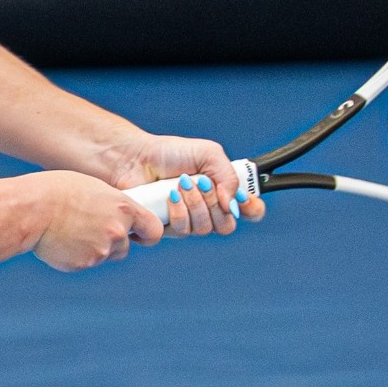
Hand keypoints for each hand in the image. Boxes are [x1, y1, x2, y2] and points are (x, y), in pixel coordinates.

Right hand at [22, 170, 163, 271]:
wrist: (34, 210)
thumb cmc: (59, 192)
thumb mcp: (95, 190)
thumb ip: (113, 207)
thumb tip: (121, 220)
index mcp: (124, 209)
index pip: (153, 229)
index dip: (147, 233)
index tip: (140, 234)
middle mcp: (117, 231)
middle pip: (126, 246)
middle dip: (113, 241)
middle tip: (92, 227)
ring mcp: (101, 251)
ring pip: (106, 255)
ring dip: (96, 247)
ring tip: (73, 230)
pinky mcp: (84, 264)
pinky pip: (87, 262)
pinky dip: (79, 254)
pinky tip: (64, 240)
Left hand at [108, 134, 266, 237]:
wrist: (135, 158)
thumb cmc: (170, 154)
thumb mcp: (209, 154)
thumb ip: (229, 176)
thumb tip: (233, 204)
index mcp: (222, 191)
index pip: (250, 211)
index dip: (251, 210)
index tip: (244, 200)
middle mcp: (208, 210)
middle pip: (227, 225)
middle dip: (214, 203)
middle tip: (201, 183)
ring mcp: (188, 221)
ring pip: (204, 229)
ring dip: (194, 204)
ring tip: (180, 185)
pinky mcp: (167, 229)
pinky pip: (182, 232)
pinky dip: (178, 213)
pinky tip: (169, 197)